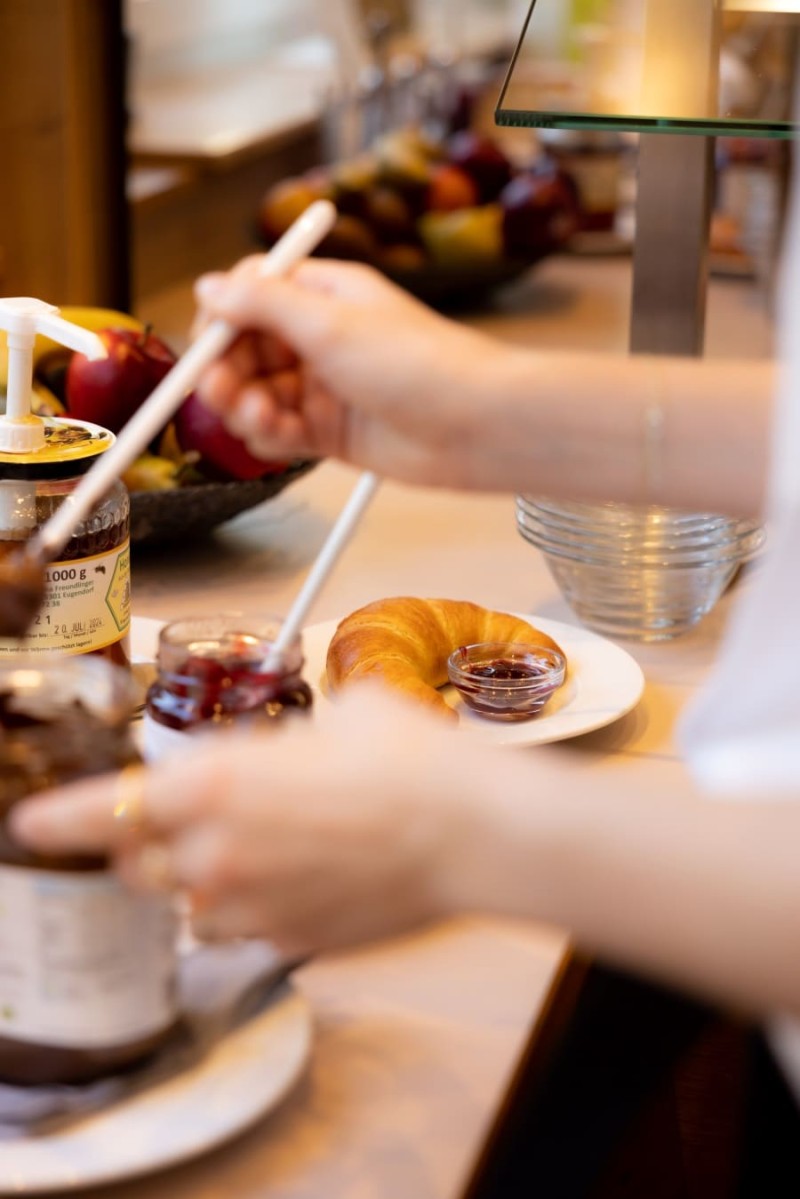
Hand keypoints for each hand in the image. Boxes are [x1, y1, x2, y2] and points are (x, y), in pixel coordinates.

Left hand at [9, 688, 481, 954]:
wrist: (470, 830)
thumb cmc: (409, 759)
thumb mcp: (343, 715)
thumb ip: (291, 737)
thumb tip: (299, 743)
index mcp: (214, 782)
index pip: (101, 809)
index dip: (57, 820)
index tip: (31, 824)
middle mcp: (214, 852)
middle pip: (137, 865)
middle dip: (148, 846)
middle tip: (188, 823)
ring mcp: (250, 907)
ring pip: (192, 904)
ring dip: (205, 881)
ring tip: (262, 851)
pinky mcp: (290, 942)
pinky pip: (248, 930)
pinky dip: (257, 909)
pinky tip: (306, 879)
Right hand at [193, 258, 505, 488]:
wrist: (475, 427)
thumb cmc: (419, 364)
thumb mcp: (329, 322)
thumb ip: (262, 304)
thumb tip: (208, 288)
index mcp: (325, 295)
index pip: (251, 296)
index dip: (222, 321)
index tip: (208, 346)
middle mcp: (322, 338)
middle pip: (246, 350)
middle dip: (227, 372)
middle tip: (224, 392)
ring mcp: (326, 388)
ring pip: (258, 395)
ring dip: (246, 408)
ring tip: (263, 418)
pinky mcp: (333, 433)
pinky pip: (280, 432)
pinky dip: (270, 437)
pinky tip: (282, 438)